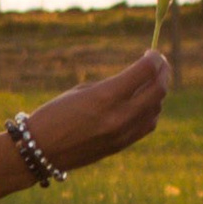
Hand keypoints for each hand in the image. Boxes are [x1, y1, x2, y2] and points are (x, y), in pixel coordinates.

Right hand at [23, 51, 169, 173]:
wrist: (40, 150)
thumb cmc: (55, 114)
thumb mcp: (83, 91)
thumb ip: (114, 85)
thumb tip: (139, 77)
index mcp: (105, 96)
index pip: (145, 71)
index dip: (154, 59)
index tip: (152, 52)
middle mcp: (119, 116)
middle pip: (158, 90)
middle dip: (163, 72)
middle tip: (160, 63)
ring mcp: (122, 134)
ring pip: (156, 108)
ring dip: (157, 91)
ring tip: (150, 81)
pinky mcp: (122, 146)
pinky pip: (148, 125)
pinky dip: (151, 110)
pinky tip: (144, 102)